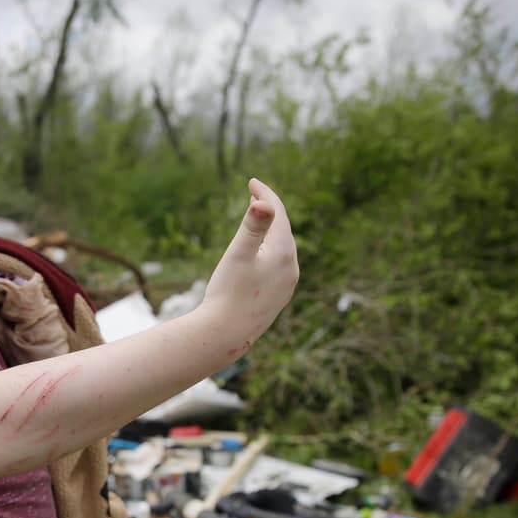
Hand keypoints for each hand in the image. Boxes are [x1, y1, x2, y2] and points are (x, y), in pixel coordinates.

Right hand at [201, 178, 298, 350]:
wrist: (227, 335)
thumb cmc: (228, 293)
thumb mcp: (238, 254)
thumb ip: (253, 226)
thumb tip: (263, 202)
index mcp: (283, 252)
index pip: (278, 214)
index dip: (266, 195)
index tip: (252, 181)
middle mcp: (291, 267)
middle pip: (284, 229)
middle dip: (270, 209)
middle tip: (255, 193)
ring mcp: (287, 284)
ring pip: (283, 248)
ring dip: (271, 230)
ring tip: (259, 218)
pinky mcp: (279, 297)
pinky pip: (280, 264)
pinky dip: (271, 250)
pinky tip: (262, 253)